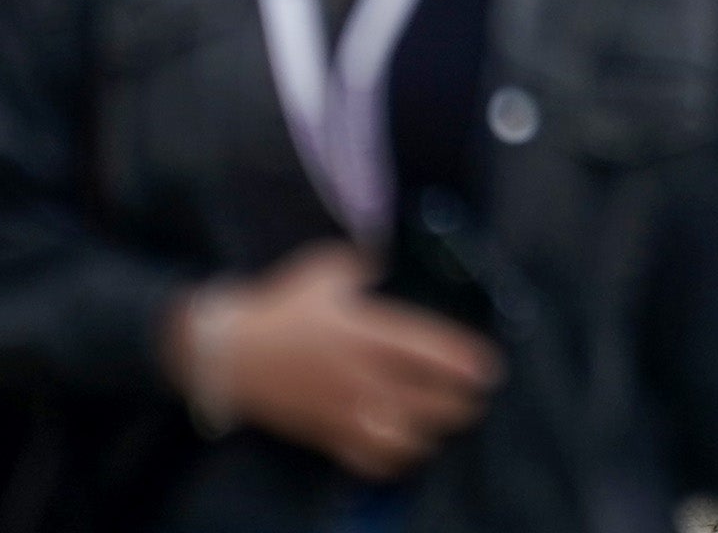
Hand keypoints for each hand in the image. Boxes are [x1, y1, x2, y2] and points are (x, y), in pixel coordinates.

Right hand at [166, 244, 499, 480]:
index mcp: (367, 333)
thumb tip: (390, 257)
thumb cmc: (282, 307)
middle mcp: (361, 376)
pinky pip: (368, 460)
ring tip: (443, 422)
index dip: (466, 364)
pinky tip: (407, 447)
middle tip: (474, 396)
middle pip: (428, 403)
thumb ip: (366, 261)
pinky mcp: (325, 434)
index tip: (489, 369)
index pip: (431, 352)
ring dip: (432, 433)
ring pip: (404, 439)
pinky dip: (394, 459)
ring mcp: (343, 411)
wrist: (228, 353)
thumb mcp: (326, 269)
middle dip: (460, 403)